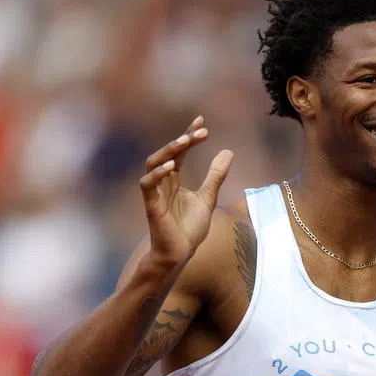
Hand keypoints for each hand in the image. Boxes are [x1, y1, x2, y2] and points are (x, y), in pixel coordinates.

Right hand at [140, 115, 234, 268]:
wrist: (181, 253)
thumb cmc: (190, 228)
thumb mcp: (208, 197)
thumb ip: (216, 176)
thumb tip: (228, 151)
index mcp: (174, 180)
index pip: (179, 152)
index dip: (189, 136)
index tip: (201, 122)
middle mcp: (163, 182)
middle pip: (167, 153)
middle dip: (182, 140)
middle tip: (200, 130)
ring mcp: (155, 193)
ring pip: (153, 164)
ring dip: (168, 151)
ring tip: (185, 141)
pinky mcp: (151, 206)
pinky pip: (147, 185)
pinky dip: (157, 174)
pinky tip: (172, 166)